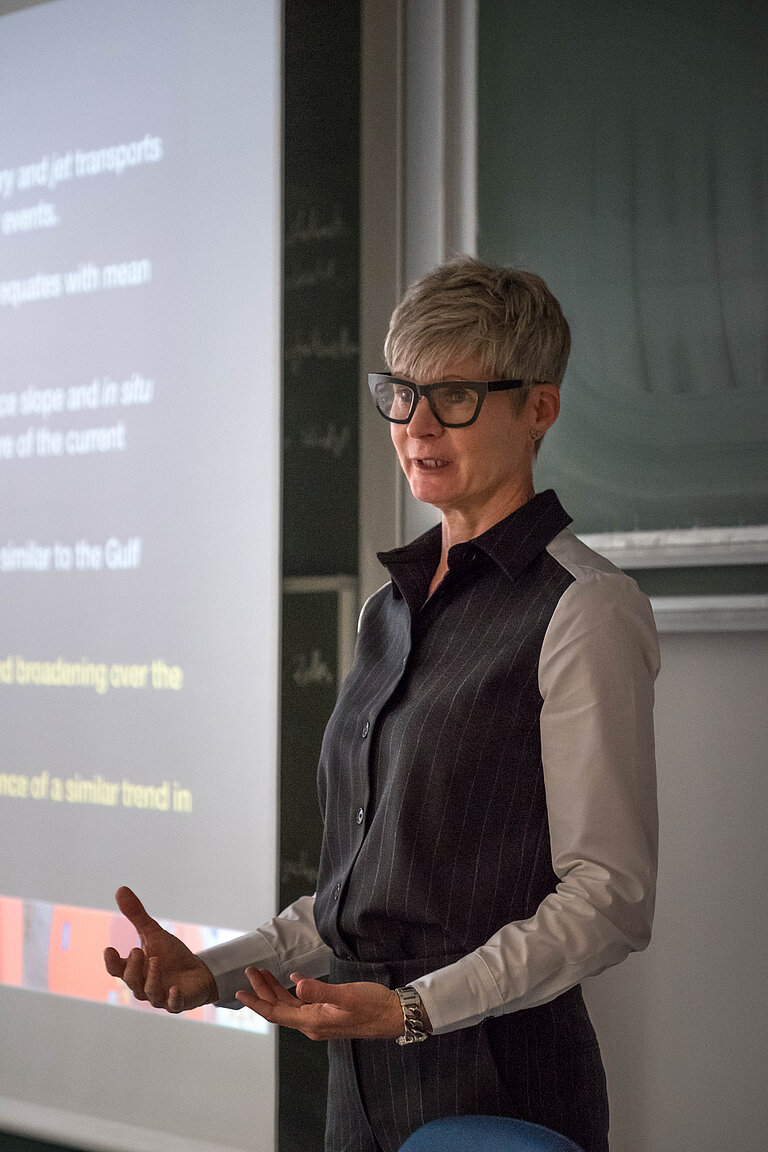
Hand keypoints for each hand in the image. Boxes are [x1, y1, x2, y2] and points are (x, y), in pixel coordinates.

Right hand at [104, 886, 217, 1012]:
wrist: (196, 972)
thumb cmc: (170, 955)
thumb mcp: (153, 933)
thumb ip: (136, 916)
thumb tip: (120, 889)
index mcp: (135, 970)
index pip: (117, 969)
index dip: (111, 962)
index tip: (109, 949)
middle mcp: (143, 985)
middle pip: (132, 981)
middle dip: (133, 967)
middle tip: (137, 951)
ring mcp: (160, 996)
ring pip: (150, 992)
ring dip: (151, 978)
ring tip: (155, 960)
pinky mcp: (178, 1003)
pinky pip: (173, 1005)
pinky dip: (173, 999)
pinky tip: (175, 989)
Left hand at [235, 969, 413, 1040]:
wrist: (393, 1015)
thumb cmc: (372, 1005)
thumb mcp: (346, 996)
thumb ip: (320, 992)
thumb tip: (296, 986)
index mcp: (313, 1022)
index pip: (277, 1013)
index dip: (257, 1002)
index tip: (239, 992)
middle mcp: (312, 1025)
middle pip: (280, 1009)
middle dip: (262, 991)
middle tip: (250, 971)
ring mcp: (320, 1021)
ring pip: (289, 1007)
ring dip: (275, 990)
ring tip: (263, 973)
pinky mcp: (328, 1015)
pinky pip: (303, 1005)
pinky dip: (292, 992)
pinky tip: (290, 981)